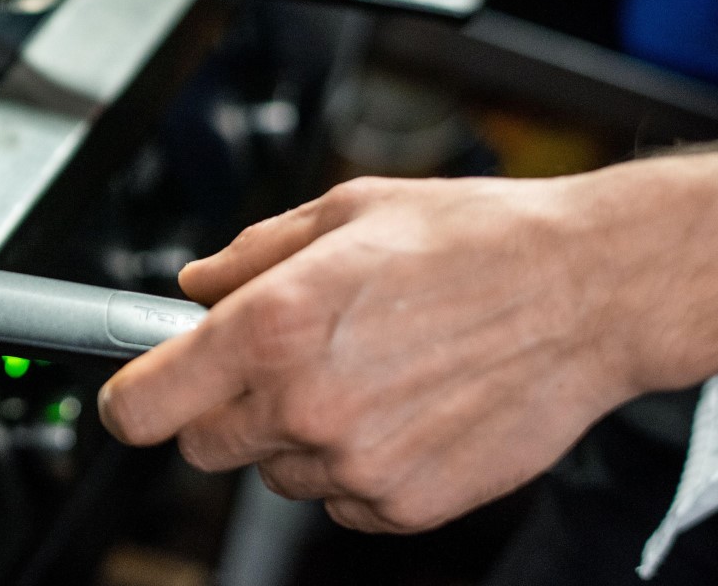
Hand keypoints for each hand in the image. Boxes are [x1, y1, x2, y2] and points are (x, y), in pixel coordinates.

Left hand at [94, 160, 717, 533]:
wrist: (586, 292)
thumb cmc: (472, 241)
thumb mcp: (341, 213)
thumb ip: (247, 256)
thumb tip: (194, 286)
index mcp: (271, 326)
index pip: (144, 406)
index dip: (131, 400)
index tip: (136, 392)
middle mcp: (303, 404)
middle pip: (201, 446)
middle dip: (221, 406)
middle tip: (277, 361)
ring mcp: (355, 464)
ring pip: (273, 472)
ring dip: (293, 435)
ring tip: (363, 373)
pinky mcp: (406, 504)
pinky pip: (339, 501)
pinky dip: (354, 468)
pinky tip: (398, 410)